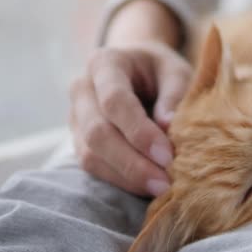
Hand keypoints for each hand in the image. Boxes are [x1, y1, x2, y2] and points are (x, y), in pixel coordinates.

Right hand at [69, 41, 191, 196]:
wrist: (138, 68)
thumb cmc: (161, 70)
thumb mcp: (176, 71)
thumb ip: (174, 94)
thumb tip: (167, 126)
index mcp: (105, 63)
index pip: (115, 101)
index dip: (139, 131)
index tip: (167, 155)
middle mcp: (82, 89)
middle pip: (97, 132)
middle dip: (132, 162)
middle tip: (166, 182)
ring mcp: (76, 117)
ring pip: (90, 155)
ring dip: (126, 177)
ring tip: (161, 188)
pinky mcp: (80, 141)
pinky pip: (93, 167)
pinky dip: (121, 181)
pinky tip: (147, 188)